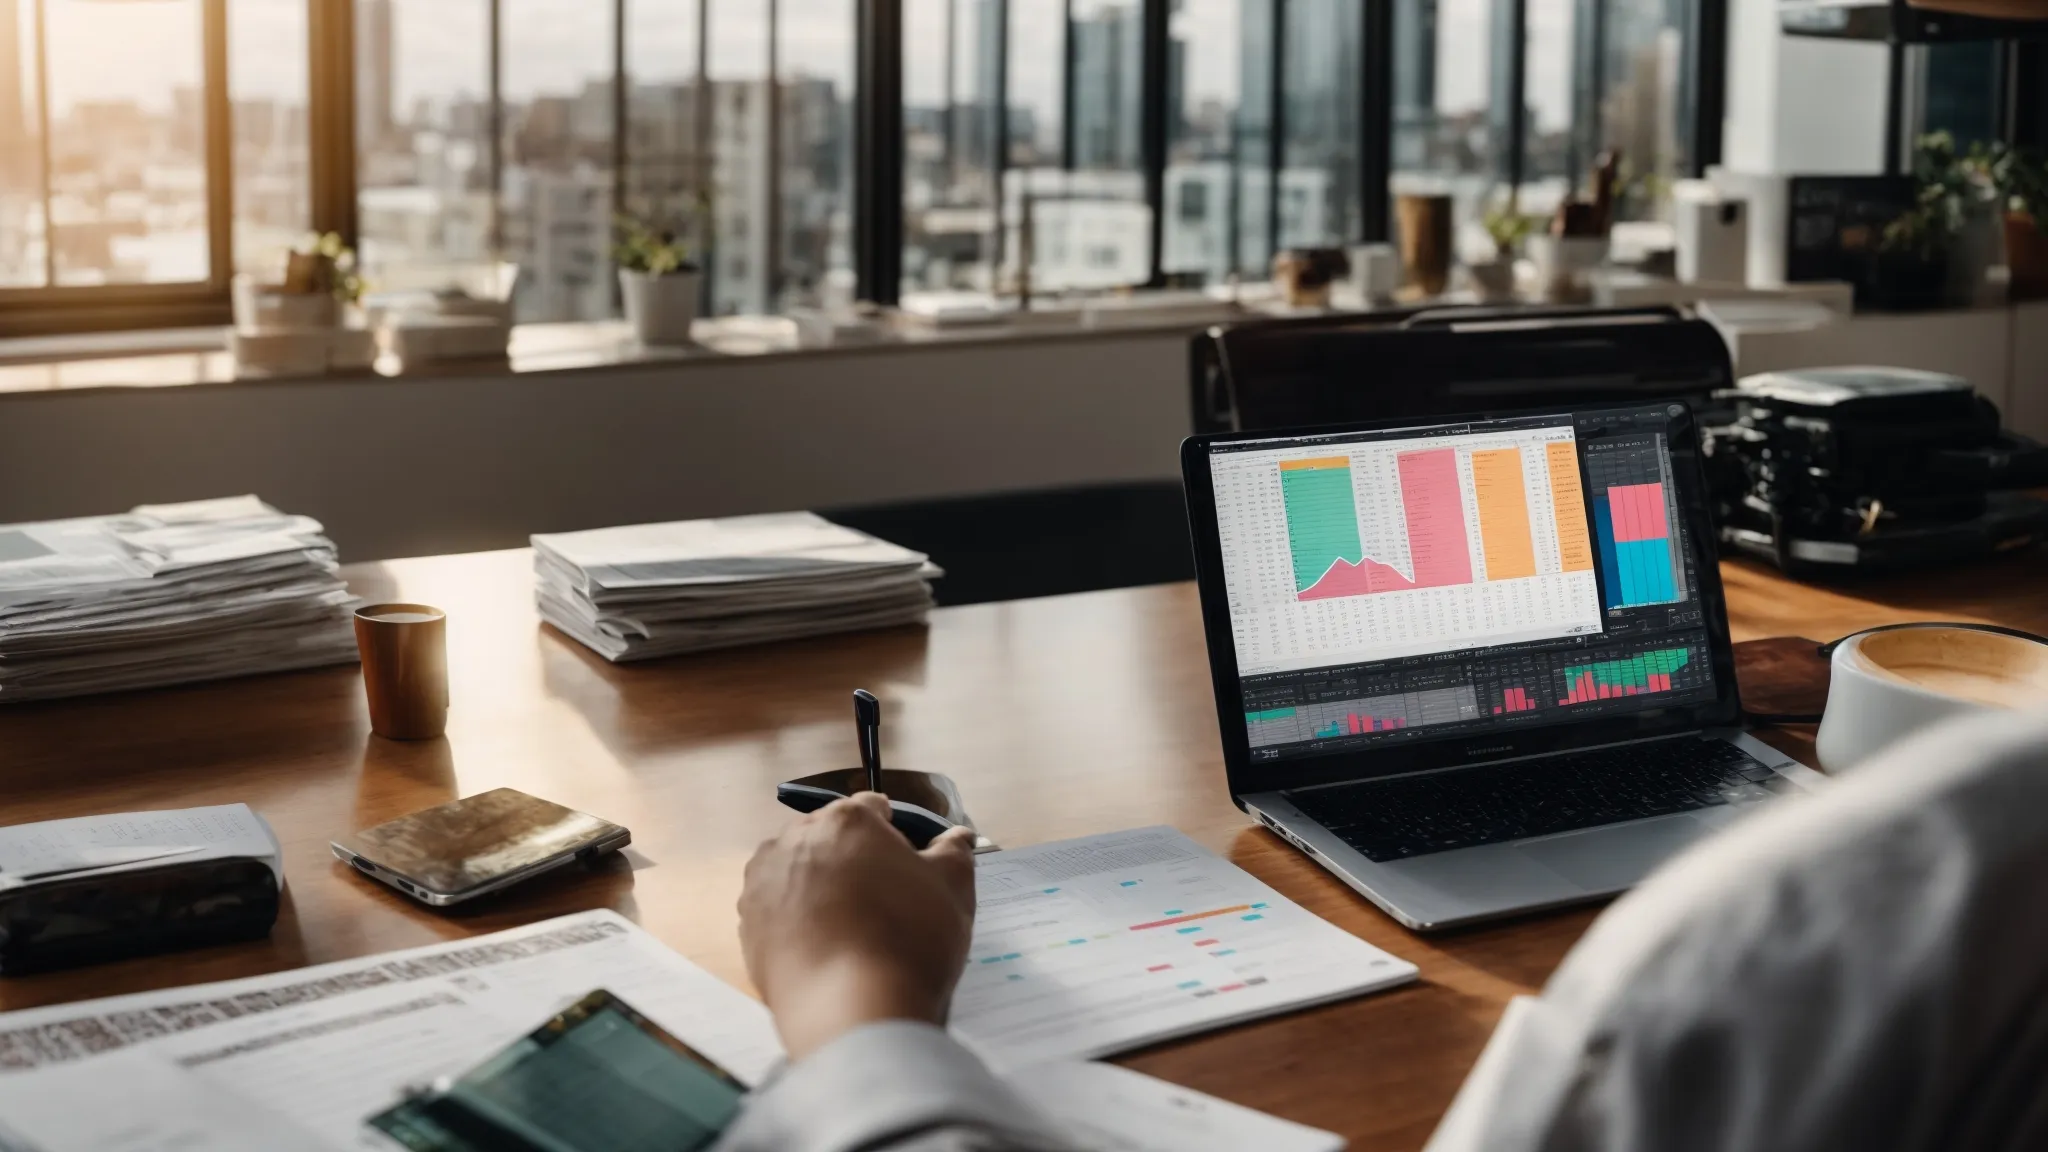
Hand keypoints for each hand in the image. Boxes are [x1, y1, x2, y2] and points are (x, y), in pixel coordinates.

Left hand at [738, 791, 978, 1060]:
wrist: (850, 1009)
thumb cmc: (908, 938)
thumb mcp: (953, 889)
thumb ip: (954, 853)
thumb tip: (957, 838)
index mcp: (846, 819)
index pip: (872, 807)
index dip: (894, 833)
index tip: (906, 864)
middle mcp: (794, 839)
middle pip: (829, 837)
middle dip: (852, 858)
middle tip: (881, 900)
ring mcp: (763, 883)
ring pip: (799, 872)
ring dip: (821, 887)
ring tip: (851, 929)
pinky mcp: (747, 926)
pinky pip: (778, 911)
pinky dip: (798, 921)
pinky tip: (825, 951)